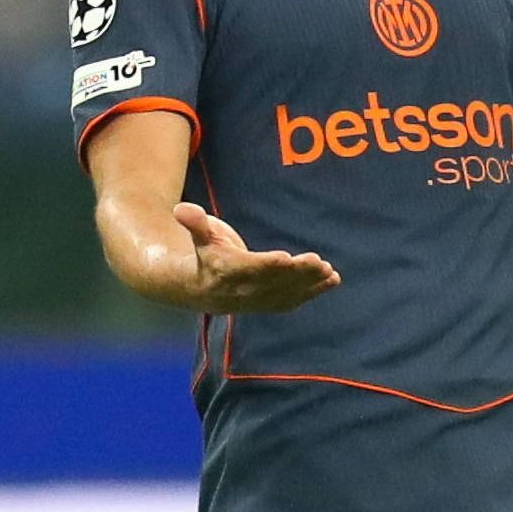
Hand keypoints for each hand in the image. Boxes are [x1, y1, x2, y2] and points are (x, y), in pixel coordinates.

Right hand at [173, 203, 339, 313]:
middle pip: (272, 282)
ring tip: (329, 272)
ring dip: (309, 284)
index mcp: (224, 271)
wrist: (200, 288)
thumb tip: (180, 207)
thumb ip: (194, 222)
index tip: (285, 258)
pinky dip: (314, 292)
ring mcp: (257, 301)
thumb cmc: (205, 252)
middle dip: (296, 273)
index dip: (266, 265)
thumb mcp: (199, 234)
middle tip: (318, 262)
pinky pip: (293, 300)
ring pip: (286, 293)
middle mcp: (241, 291)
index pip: (248, 269)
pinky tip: (333, 280)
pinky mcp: (270, 304)